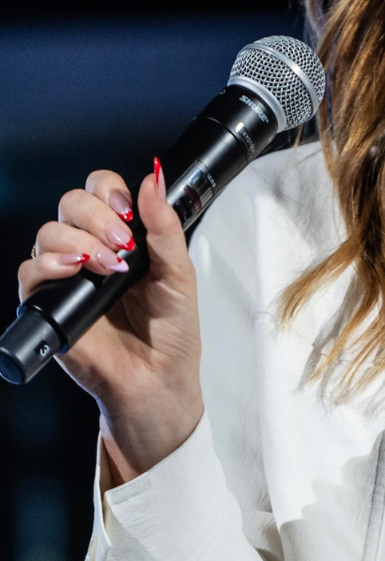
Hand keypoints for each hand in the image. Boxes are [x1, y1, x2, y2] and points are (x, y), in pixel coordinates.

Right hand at [18, 162, 202, 483]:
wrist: (157, 380)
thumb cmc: (171, 332)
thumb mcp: (179, 273)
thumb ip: (165, 226)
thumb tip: (154, 180)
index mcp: (122, 237)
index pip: (101, 190)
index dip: (108, 190)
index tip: (128, 210)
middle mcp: (90, 250)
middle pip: (70, 203)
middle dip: (96, 215)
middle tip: (122, 243)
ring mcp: (67, 276)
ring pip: (48, 232)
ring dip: (79, 240)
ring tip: (108, 266)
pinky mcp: (47, 304)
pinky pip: (28, 272)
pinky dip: (48, 265)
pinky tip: (75, 270)